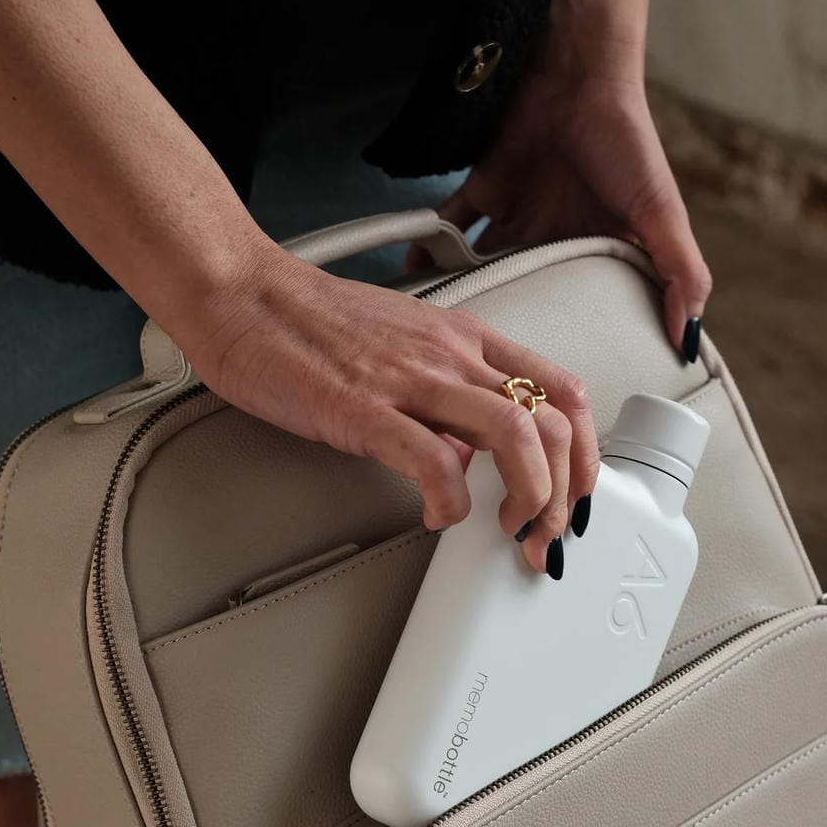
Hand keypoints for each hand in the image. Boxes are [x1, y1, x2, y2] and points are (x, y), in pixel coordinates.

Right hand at [183, 235, 599, 575]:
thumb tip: (467, 455)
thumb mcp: (402, 348)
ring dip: (530, 497)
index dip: (587, 455)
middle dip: (565, 494)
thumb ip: (445, 396)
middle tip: (547, 534)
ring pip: (514, 436)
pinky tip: (438, 517)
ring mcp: (411, 380)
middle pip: (553, 422)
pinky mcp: (365, 409)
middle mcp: (451, 355)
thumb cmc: (307, 322)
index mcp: (465, 339)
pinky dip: (450, 503)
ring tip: (510, 531)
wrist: (239, 292)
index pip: (562, 391)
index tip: (576, 498)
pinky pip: (434, 462)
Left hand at [418, 0, 710, 359]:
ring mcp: (516, 216)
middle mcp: (554, 239)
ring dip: (467, 296)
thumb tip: (688, 334)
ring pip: (484, 270)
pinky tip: (413, 281)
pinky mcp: (484, 189)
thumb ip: (680, 269)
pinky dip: (426, 250)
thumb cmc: (625, 137)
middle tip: (491, 373)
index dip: (575, 340)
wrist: (578, 70)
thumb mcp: (660, 212)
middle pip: (528, 296)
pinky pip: (447, 226)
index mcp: (597, 250)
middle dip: (511, 329)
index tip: (558, 382)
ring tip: (446, 341)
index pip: (585, 307)